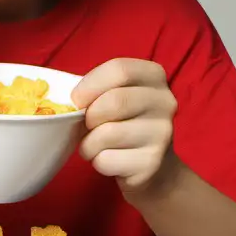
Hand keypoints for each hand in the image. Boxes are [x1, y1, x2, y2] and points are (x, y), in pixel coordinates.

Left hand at [72, 58, 179, 195]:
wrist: (154, 165)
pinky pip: (107, 160)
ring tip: (95, 145)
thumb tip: (70, 103)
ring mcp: (162, 134)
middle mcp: (165, 102)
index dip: (90, 84)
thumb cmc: (124, 122)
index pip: (119, 69)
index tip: (76, 100)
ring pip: (107, 134)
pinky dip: (97, 162)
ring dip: (89, 143)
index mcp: (154, 76)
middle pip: (114, 101)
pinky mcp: (152, 163)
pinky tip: (109, 159)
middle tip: (87, 125)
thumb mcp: (116, 95)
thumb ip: (98, 90)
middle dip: (89, 116)